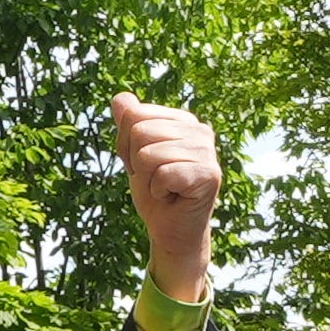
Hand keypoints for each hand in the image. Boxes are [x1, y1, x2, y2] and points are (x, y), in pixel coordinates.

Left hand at [113, 94, 217, 304]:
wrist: (171, 231)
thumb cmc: (154, 194)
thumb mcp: (133, 156)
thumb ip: (128, 126)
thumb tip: (119, 98)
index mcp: (182, 120)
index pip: (134, 115)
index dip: (125, 146)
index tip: (142, 166)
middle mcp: (199, 130)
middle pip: (139, 132)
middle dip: (136, 163)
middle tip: (155, 181)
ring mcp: (207, 151)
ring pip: (148, 154)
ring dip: (148, 180)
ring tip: (165, 189)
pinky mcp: (209, 174)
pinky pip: (163, 174)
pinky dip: (159, 191)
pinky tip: (174, 197)